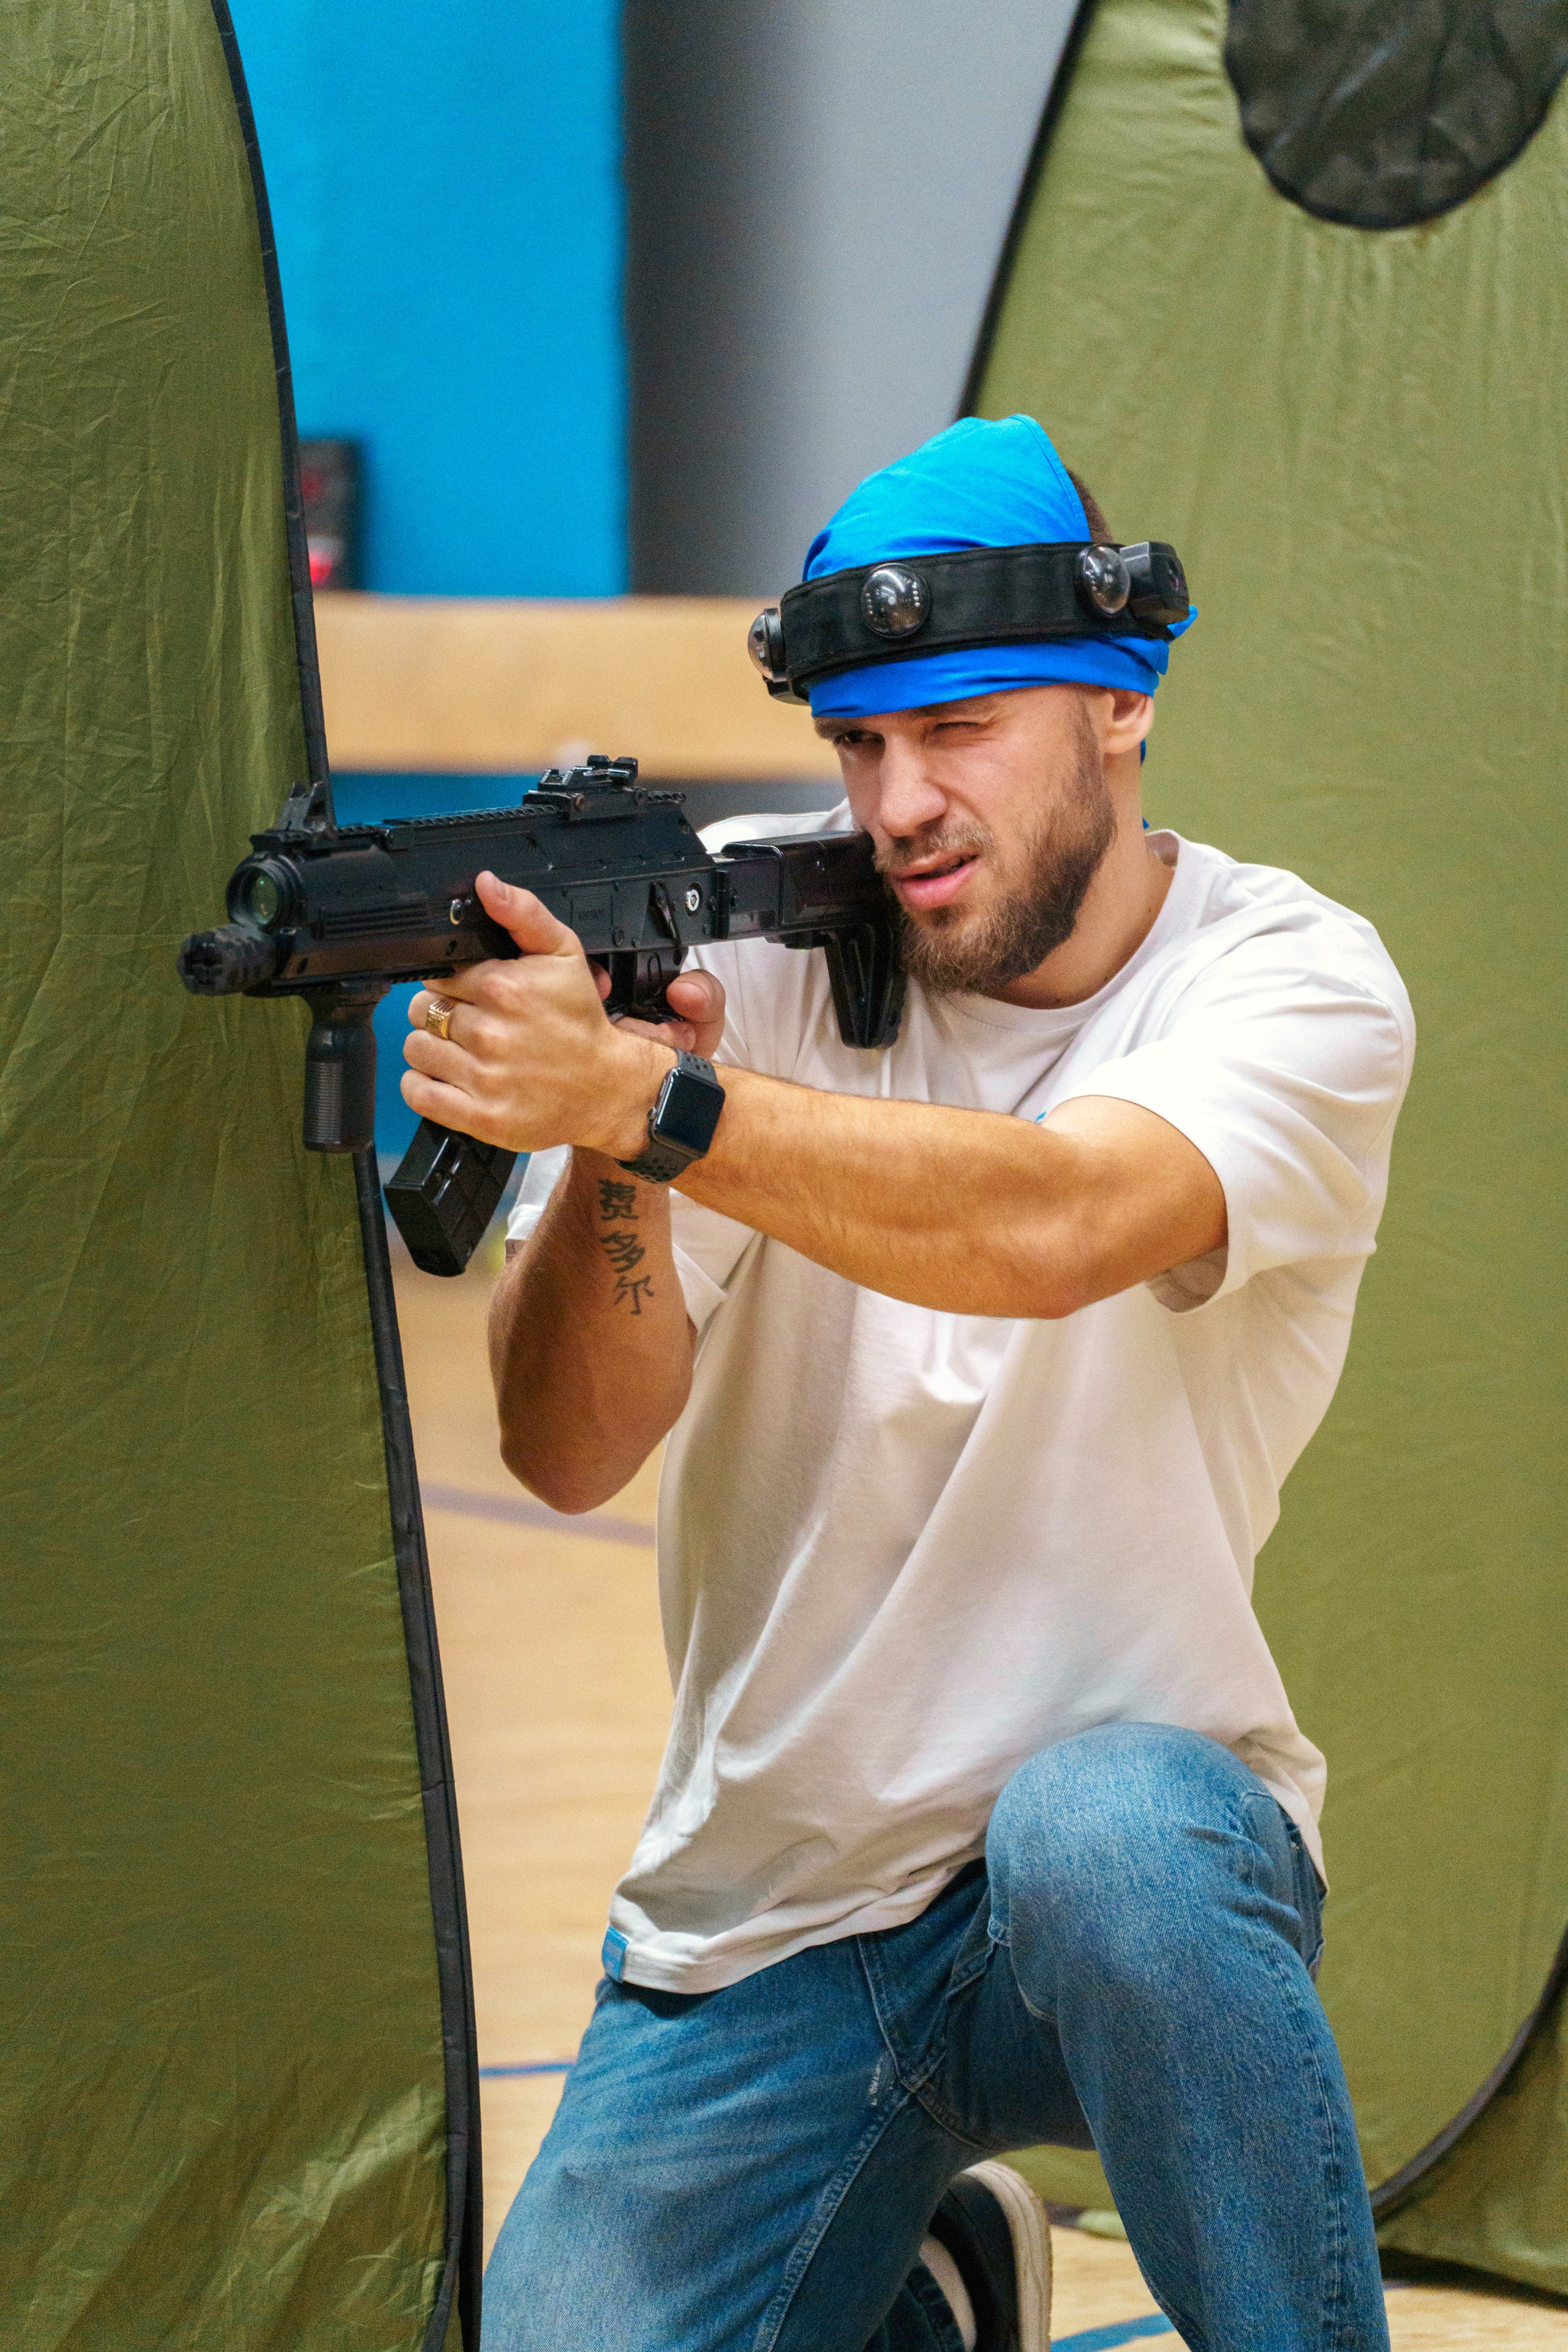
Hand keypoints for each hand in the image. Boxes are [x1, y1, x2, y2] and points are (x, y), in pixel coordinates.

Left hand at [401, 870, 713, 1157]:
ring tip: (462, 1051)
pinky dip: (423, 1085)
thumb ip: (523, 913)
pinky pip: (417, 1092)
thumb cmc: (581, 1022)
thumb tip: (486, 884)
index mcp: (504, 987)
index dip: (451, 983)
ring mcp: (483, 1077)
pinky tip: (449, 1077)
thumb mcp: (564, 954)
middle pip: (422, 1011)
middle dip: (440, 1013)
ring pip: (415, 1049)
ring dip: (431, 1048)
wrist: (607, 1088)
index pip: (437, 974)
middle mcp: (490, 1032)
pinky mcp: (479, 1116)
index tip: (472, 993)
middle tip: (470, 1023)